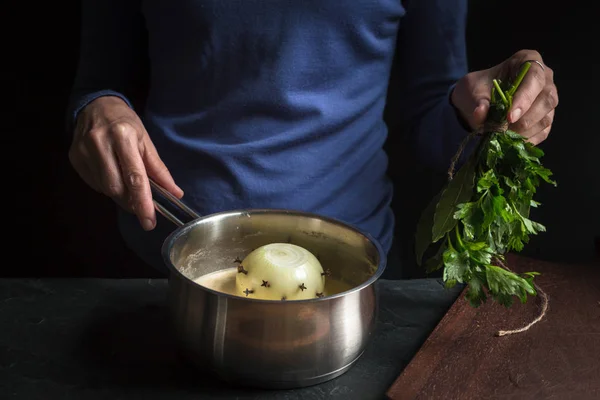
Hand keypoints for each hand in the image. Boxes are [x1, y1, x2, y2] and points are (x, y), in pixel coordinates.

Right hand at [68, 96, 183, 230]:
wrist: (96, 105)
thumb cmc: (125, 123)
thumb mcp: (146, 140)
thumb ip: (159, 169)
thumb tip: (175, 193)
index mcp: (123, 137)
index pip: (135, 177)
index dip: (143, 202)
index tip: (149, 221)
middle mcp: (100, 143)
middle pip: (117, 188)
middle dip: (131, 201)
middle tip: (142, 204)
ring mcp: (83, 151)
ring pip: (104, 189)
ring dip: (120, 194)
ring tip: (126, 182)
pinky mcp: (74, 157)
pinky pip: (93, 184)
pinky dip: (106, 186)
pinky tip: (111, 174)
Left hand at [451, 49, 558, 144]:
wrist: (475, 102)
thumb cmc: (477, 88)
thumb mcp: (472, 89)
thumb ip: (477, 100)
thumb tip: (480, 114)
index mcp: (528, 60)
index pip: (534, 77)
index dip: (525, 98)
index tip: (509, 117)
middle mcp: (544, 78)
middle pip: (547, 98)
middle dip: (526, 118)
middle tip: (505, 130)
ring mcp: (546, 99)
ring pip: (546, 116)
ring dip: (525, 131)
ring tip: (504, 136)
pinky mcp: (545, 118)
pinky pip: (543, 131)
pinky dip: (527, 139)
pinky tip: (512, 142)